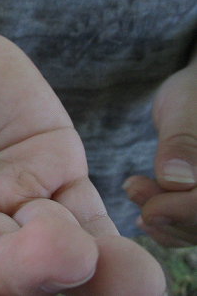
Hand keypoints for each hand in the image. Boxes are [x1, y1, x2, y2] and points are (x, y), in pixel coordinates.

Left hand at [124, 65, 196, 246]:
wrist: (196, 96)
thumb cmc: (193, 93)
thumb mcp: (185, 108)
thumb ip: (181, 143)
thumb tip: (176, 180)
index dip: (182, 210)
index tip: (143, 201)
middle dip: (168, 215)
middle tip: (131, 188)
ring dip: (165, 222)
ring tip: (134, 193)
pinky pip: (194, 227)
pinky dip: (170, 227)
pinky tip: (146, 218)